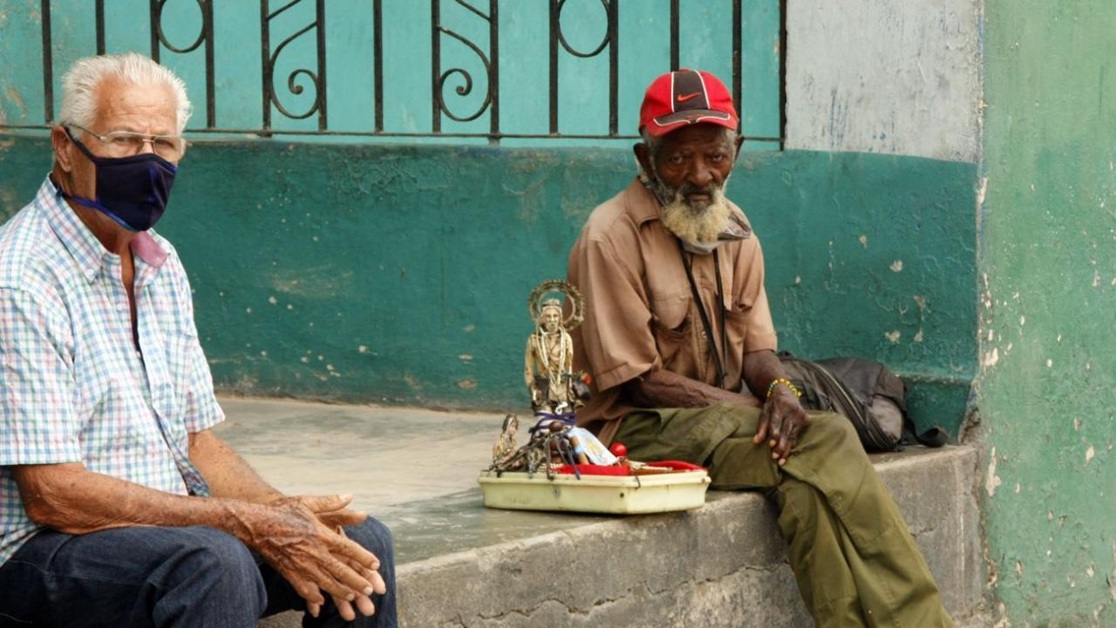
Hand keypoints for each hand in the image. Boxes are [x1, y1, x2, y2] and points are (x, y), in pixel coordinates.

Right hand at [238, 497, 383, 614]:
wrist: (255, 523)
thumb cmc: (283, 511)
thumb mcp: (308, 502)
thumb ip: (331, 502)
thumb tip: (350, 496)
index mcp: (321, 534)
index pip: (349, 549)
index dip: (364, 557)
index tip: (375, 564)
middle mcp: (313, 552)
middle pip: (340, 570)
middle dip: (356, 581)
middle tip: (368, 589)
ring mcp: (300, 564)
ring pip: (325, 582)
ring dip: (339, 591)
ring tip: (351, 596)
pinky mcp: (288, 571)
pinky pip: (303, 587)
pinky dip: (313, 595)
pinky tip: (321, 600)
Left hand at [752, 385, 807, 465]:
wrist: (787, 393)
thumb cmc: (773, 405)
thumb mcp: (765, 411)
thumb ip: (761, 426)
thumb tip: (756, 441)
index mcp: (780, 406)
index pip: (777, 421)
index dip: (774, 433)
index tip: (771, 444)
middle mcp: (792, 411)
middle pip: (786, 430)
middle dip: (780, 445)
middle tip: (774, 456)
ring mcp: (800, 416)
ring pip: (793, 436)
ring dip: (786, 449)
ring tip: (780, 460)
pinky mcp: (805, 421)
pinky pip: (797, 437)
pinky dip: (791, 446)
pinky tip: (787, 455)